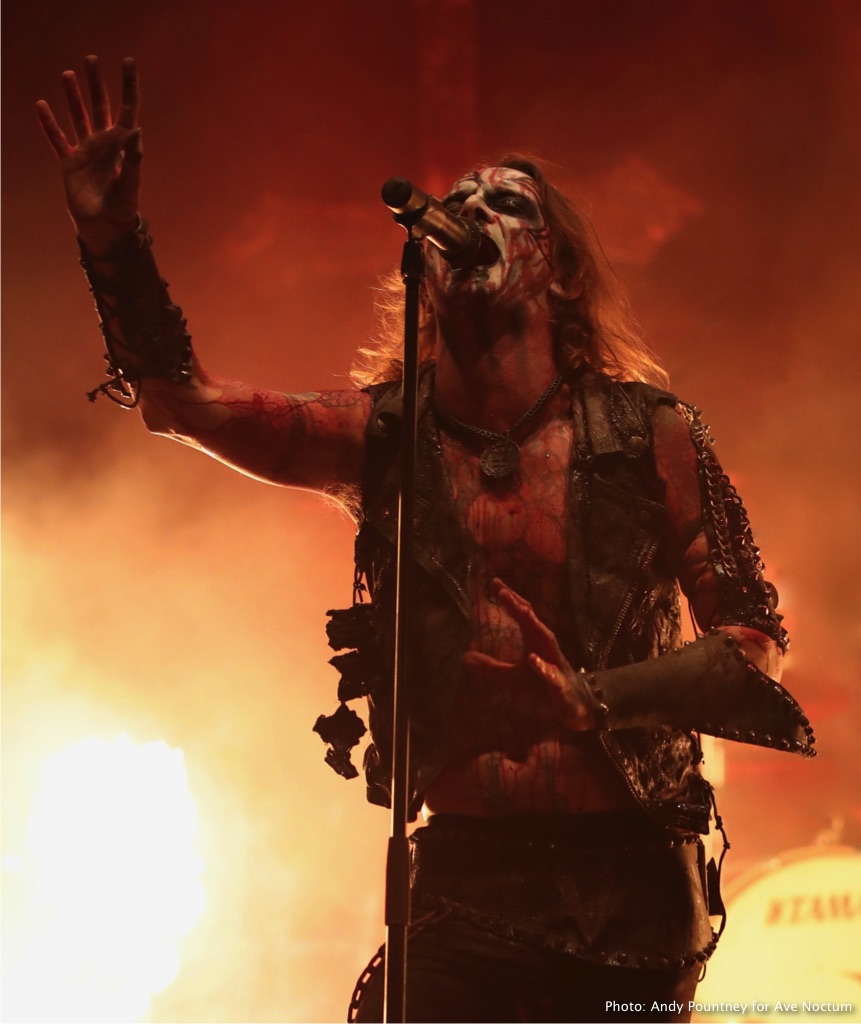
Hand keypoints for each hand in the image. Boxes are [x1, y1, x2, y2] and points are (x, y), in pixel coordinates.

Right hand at [36, 56, 140, 252]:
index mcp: (123, 145)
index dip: (128, 86)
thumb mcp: (131, 183)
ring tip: (68, 74)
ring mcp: (87, 151)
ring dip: (73, 96)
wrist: (105, 229)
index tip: (128, 62)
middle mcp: (105, 143)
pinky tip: (41, 106)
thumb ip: (133, 159)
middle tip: (92, 59)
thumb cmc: (123, 209)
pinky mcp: (69, 163)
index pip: (128, 109)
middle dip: (96, 83)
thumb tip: (136, 131)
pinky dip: (49, 124)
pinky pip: (58, 139)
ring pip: (79, 116)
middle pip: (101, 106)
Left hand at [462, 578, 596, 730]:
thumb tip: (465, 656)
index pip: (523, 615)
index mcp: (535, 641)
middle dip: (519, 605)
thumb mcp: (512, 677)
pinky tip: (532, 659)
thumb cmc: (543, 686)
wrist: (572, 707)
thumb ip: (491, 666)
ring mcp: (555, 664)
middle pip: (533, 621)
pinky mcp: (560, 684)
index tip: (494, 583)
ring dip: (535, 625)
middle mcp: (546, 646)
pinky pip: (552, 674)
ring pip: (547, 640)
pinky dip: (543, 666)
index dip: (510, 599)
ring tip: (522, 611)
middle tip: (502, 591)